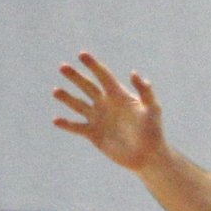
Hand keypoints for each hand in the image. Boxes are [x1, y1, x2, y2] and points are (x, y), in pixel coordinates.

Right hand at [52, 53, 165, 171]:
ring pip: (79, 104)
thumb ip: (145, 91)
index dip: (93, 65)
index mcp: (119, 95)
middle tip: (63, 67)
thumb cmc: (154, 131)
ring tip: (56, 91)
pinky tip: (56, 120)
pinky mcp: (93, 134)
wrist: (148, 155)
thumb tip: (133, 73)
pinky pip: (77, 127)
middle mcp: (106, 104)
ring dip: (67, 97)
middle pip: (88, 87)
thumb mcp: (152, 109)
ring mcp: (98, 118)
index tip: (82, 54)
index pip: (104, 76)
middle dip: (75, 77)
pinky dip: (67, 124)